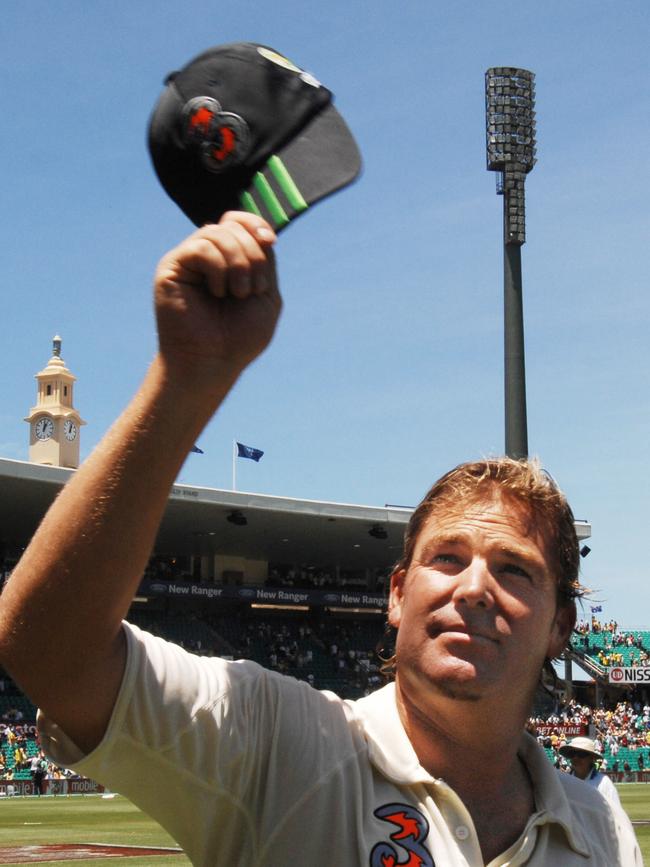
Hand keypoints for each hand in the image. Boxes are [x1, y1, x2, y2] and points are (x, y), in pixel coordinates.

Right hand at [154, 212, 280, 388]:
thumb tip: (260, 231)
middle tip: (250, 290)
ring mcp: (189, 260)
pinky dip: (218, 268)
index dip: (255, 223)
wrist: (212, 362)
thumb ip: (264, 260)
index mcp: (229, 260)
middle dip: (252, 255)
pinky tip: (217, 292)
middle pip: (233, 226)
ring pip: (217, 233)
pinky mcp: (172, 267)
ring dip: (239, 263)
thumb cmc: (239, 338)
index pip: (239, 221)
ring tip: (237, 294)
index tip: (270, 242)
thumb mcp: (265, 294)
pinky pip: (201, 247)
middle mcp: (207, 256)